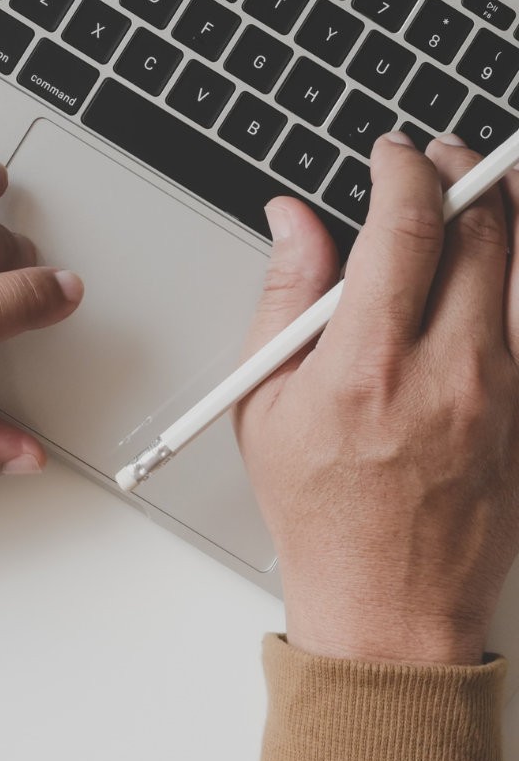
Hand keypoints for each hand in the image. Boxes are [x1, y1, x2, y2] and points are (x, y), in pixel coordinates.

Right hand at [234, 131, 518, 665]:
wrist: (389, 606)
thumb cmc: (322, 510)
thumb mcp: (265, 400)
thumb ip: (284, 295)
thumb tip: (293, 218)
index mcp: (369, 366)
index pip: (405, 227)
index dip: (403, 169)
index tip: (392, 154)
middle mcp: (450, 374)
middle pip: (482, 231)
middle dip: (461, 171)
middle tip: (439, 158)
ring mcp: (506, 396)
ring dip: (514, 207)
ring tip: (489, 184)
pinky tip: (513, 255)